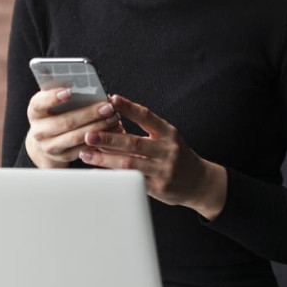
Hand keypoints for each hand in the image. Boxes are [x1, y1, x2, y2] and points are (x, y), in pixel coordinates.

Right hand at [25, 89, 124, 167]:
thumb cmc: (54, 112)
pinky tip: (112, 130)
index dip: (53, 97)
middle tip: (107, 106)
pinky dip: (100, 139)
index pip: (40, 103)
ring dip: (98, 127)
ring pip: (76, 137)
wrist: (46, 139)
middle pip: (65, 122)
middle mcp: (39, 131)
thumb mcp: (52, 100)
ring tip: (113, 117)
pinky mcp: (63, 157)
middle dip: (89, 114)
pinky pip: (84, 149)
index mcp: (34, 111)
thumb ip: (62, 90)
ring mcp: (50, 146)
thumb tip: (81, 81)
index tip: (69, 91)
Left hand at [77, 95, 227, 218]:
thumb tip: (110, 123)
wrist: (199, 182)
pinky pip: (131, 180)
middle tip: (89, 134)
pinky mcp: (157, 187)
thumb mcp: (167, 139)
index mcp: (168, 133)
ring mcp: (163, 170)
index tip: (111, 99)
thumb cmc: (177, 157)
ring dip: (105, 158)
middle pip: (134, 142)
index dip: (129, 107)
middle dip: (109, 138)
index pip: (147, 116)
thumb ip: (144, 132)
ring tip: (86, 154)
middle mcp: (167, 150)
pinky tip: (97, 172)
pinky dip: (112, 176)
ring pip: (130, 163)